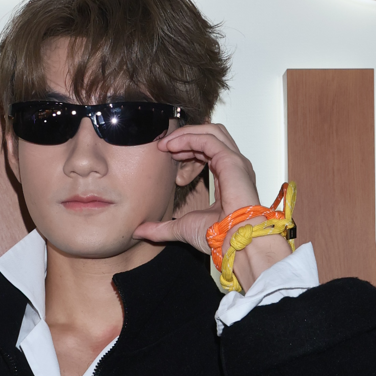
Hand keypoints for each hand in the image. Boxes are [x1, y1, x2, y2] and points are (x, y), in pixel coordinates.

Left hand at [133, 124, 290, 288]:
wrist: (233, 244)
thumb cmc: (218, 238)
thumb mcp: (182, 228)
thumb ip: (161, 228)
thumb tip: (140, 231)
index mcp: (228, 178)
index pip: (209, 150)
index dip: (187, 148)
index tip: (167, 155)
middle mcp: (235, 167)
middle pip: (211, 135)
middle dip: (186, 137)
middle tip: (164, 146)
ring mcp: (235, 163)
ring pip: (212, 131)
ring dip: (186, 133)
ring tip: (166, 144)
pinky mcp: (232, 162)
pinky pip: (208, 139)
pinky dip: (189, 138)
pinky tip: (172, 146)